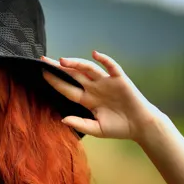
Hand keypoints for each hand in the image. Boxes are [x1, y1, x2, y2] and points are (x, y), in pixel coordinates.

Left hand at [41, 51, 164, 139]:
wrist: (140, 126)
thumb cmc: (119, 128)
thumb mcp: (96, 129)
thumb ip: (80, 124)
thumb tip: (62, 120)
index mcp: (87, 100)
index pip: (67, 89)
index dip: (55, 82)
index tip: (42, 74)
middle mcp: (94, 88)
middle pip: (73, 75)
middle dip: (59, 68)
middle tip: (44, 60)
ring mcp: (106, 82)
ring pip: (88, 69)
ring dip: (76, 63)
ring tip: (62, 60)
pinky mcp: (119, 79)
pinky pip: (111, 66)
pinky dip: (104, 59)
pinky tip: (95, 54)